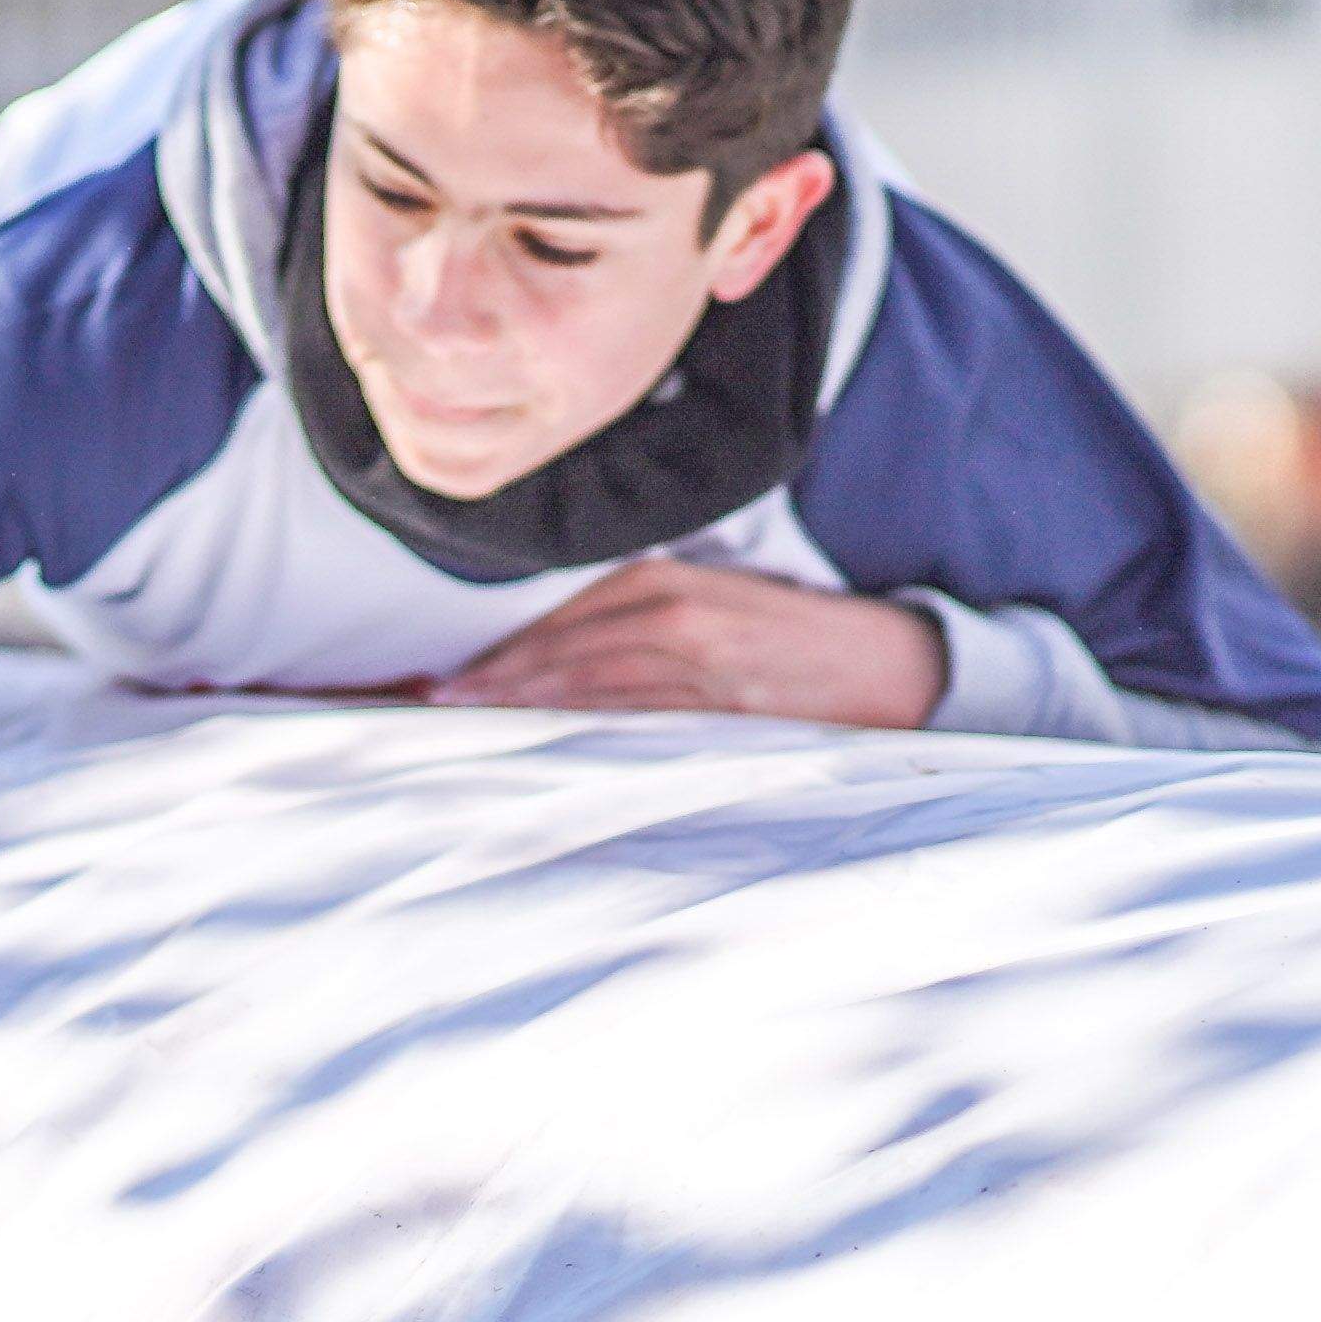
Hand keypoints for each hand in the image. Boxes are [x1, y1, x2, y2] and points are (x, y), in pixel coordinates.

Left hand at [425, 558, 942, 730]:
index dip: (502, 648)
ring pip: (591, 681)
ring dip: (524, 703)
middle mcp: (676, 611)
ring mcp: (700, 660)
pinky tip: (546, 741)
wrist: (889, 664)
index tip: (446, 675)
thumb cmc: (791, 638)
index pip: (563, 615)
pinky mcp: (726, 704)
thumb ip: (641, 617)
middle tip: (431, 703)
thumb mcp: (716, 603)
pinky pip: (641, 716)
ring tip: (466, 721)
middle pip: (563, 647)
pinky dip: (587, 727)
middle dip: (495, 677)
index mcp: (670, 580)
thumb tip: (557, 656)